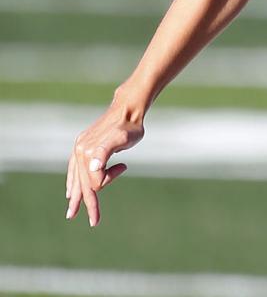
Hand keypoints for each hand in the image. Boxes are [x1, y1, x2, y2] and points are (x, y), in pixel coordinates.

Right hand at [66, 105, 143, 226]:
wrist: (128, 108)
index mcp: (87, 152)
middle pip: (83, 183)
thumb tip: (93, 167)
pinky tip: (71, 190)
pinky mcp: (82, 146)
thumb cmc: (130, 126)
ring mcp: (79, 149)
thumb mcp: (122, 138)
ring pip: (76, 179)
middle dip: (87, 203)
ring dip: (76, 196)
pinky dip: (73, 182)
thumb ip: (106, 150)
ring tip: (72, 212)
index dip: (108, 180)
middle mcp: (80, 152)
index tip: (123, 167)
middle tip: (94, 222)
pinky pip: (74, 170)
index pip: (94, 181)